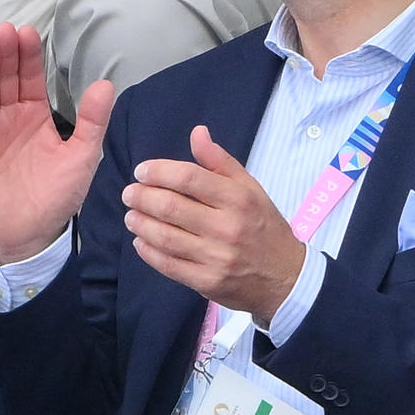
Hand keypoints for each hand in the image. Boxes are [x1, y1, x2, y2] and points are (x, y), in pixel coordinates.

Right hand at [0, 23, 117, 265]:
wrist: (32, 234)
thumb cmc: (58, 195)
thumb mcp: (82, 155)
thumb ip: (92, 121)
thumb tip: (106, 83)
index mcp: (36, 116)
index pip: (30, 78)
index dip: (28, 56)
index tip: (27, 31)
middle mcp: (11, 118)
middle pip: (6, 79)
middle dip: (6, 54)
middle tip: (5, 30)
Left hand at [123, 126, 307, 326]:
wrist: (285, 277)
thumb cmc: (264, 226)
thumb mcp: (250, 188)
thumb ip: (220, 161)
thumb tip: (197, 132)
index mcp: (238, 198)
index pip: (190, 178)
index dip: (160, 171)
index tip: (142, 170)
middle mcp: (227, 227)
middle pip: (172, 207)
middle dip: (143, 197)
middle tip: (129, 193)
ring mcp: (216, 257)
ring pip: (166, 237)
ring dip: (141, 223)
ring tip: (130, 215)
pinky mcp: (207, 282)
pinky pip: (169, 265)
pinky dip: (149, 252)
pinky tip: (140, 242)